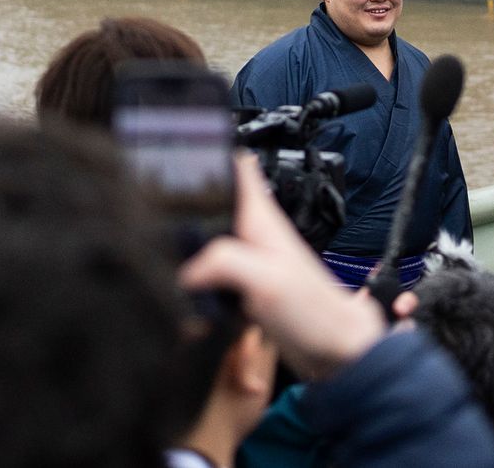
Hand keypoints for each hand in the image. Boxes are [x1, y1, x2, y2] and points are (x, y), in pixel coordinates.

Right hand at [180, 154, 386, 381]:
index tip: (186, 142)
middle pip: (217, 197)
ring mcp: (251, 257)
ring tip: (163, 237)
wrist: (336, 351)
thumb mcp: (265, 281)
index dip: (212, 148)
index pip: (238, 165)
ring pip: (212, 231)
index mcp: (261, 218)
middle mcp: (256, 231)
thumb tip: (185, 270)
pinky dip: (197, 269)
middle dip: (189, 195)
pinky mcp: (247, 283)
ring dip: (192, 234)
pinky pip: (214, 265)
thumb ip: (222, 262)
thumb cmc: (314, 313)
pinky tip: (185, 282)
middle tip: (158, 194)